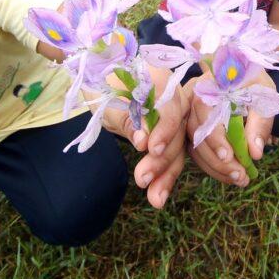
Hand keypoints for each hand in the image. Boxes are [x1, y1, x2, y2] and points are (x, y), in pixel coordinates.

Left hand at [99, 68, 189, 209]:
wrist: (100, 81)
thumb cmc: (102, 85)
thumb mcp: (108, 101)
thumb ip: (128, 118)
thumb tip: (143, 141)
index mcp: (162, 79)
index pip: (171, 106)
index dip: (165, 128)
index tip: (151, 149)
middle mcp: (175, 98)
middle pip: (178, 130)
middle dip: (162, 158)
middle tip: (142, 180)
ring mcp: (176, 117)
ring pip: (178, 147)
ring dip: (166, 174)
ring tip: (155, 199)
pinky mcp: (170, 135)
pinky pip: (172, 155)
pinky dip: (165, 176)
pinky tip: (159, 197)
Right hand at [185, 69, 274, 186]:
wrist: (246, 79)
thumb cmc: (256, 85)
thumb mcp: (264, 99)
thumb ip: (259, 123)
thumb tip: (255, 153)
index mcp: (209, 83)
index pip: (203, 109)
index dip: (214, 135)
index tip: (229, 156)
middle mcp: (192, 98)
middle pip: (196, 132)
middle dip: (217, 159)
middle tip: (240, 176)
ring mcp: (189, 114)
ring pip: (194, 146)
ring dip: (215, 167)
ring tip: (240, 179)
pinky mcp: (193, 129)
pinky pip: (197, 150)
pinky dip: (213, 166)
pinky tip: (230, 176)